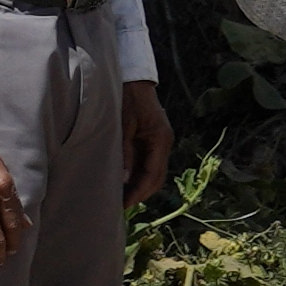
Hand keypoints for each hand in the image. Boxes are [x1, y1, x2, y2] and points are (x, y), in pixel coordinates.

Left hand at [121, 82, 172, 209]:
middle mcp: (164, 144)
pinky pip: (148, 163)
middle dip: (141, 193)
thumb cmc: (127, 99)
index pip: (153, 175)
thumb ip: (124, 151)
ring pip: (153, 172)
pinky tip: (125, 181)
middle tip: (122, 206)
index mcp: (160, 140)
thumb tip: (124, 179)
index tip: (124, 204)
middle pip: (157, 178)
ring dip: (140, 186)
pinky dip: (138, 175)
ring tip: (122, 197)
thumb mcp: (123, 125)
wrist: (133, 79)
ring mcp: (160, 142)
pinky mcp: (152, 140)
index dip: (139, 192)